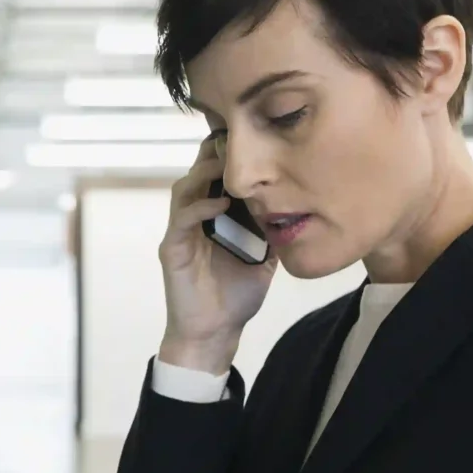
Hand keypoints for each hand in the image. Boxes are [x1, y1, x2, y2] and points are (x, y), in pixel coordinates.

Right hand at [157, 136, 273, 375]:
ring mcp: (180, 232)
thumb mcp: (265, 256)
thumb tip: (300, 207)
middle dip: (215, 154)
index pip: (215, 175)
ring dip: (204, 174)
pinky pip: (182, 219)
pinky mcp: (172, 249)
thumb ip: (272, 230)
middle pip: (196, 172)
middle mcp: (193, 218)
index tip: (252, 140)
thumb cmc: (236, 296)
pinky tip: (221, 204)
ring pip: (184, 188)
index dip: (228, 155)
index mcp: (214, 216)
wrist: (216, 333)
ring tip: (228, 167)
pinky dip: (200, 207)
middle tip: (238, 142)